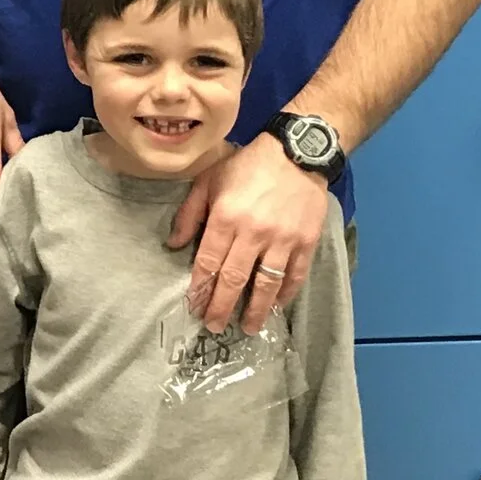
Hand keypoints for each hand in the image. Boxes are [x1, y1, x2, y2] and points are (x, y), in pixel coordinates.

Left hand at [171, 132, 330, 333]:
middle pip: (234, 279)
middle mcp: (253, 233)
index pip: (209, 262)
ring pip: (266, 283)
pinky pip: (294, 274)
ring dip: (256, 309)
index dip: (201, 288)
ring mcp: (282, 239)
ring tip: (247, 327)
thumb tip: (174, 245)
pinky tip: (277, 305)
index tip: (195, 306)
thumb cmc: (247, 165)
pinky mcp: (306, 241)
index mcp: (225, 218)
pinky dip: (286, 293)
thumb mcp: (208, 180)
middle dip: (222, 306)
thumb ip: (190, 214)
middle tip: (214, 326)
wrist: (297, 152)